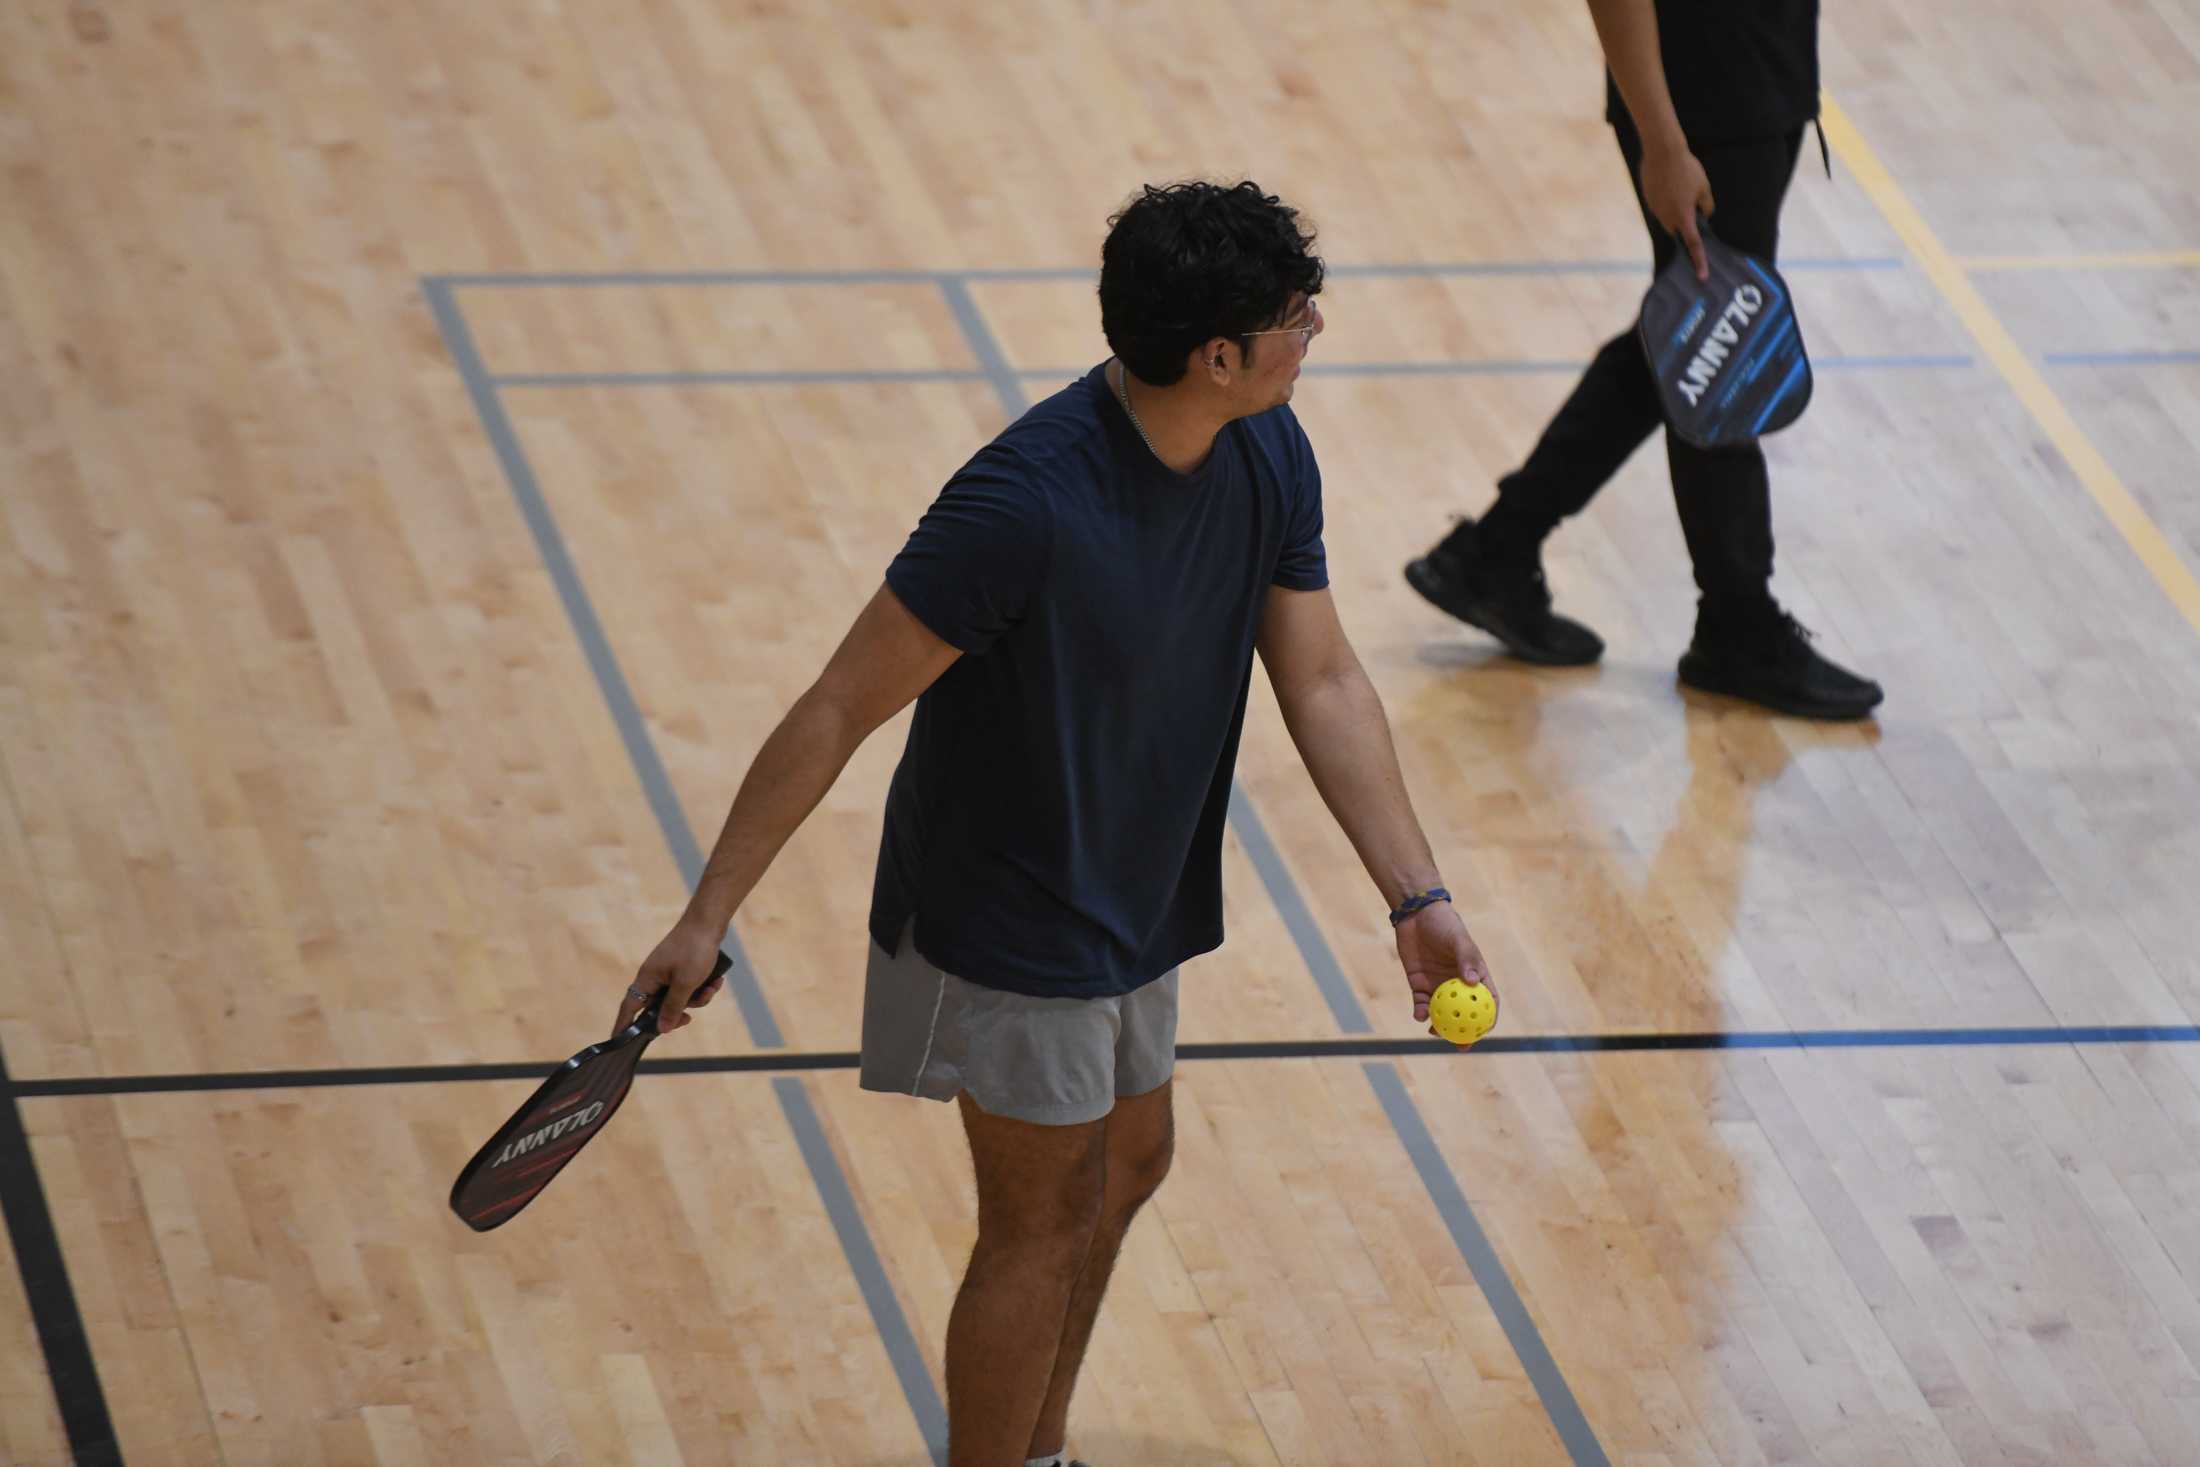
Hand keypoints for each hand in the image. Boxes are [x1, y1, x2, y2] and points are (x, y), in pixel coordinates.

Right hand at [616, 921, 726, 1036]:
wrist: (709, 921)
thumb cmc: (694, 950)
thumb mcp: (685, 984)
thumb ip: (673, 1008)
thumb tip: (661, 1029)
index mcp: (647, 980)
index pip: (629, 1008)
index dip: (624, 1025)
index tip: (618, 1041)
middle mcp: (654, 977)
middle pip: (660, 1007)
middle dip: (680, 1011)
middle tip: (689, 1018)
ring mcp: (668, 972)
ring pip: (680, 998)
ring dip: (697, 997)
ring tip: (711, 987)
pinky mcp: (682, 967)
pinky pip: (690, 986)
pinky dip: (703, 986)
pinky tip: (716, 980)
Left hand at [1394, 901, 1497, 1047]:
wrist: (1416, 914)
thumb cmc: (1444, 924)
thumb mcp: (1458, 940)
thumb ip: (1466, 960)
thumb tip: (1473, 982)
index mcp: (1475, 975)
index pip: (1486, 1001)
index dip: (1487, 1018)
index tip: (1483, 1031)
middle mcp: (1458, 984)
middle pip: (1464, 1013)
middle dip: (1463, 1031)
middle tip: (1461, 1045)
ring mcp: (1438, 985)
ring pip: (1442, 1013)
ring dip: (1440, 1026)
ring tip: (1436, 1032)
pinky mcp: (1419, 985)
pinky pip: (1422, 1004)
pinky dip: (1421, 1013)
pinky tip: (1420, 1015)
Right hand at [1638, 141, 1715, 279]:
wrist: (1662, 151)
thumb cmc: (1687, 169)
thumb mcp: (1704, 186)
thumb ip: (1706, 205)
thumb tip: (1704, 214)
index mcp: (1684, 217)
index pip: (1694, 245)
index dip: (1699, 261)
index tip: (1702, 276)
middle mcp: (1667, 218)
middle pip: (1678, 230)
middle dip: (1686, 224)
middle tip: (1694, 204)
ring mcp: (1656, 209)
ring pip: (1669, 218)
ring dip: (1676, 209)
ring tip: (1680, 184)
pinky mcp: (1649, 200)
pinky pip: (1661, 206)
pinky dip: (1667, 199)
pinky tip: (1670, 181)